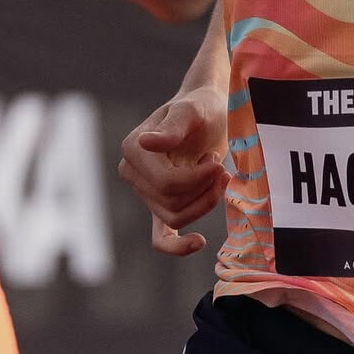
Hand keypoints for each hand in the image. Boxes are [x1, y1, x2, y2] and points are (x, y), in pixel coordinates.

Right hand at [118, 87, 229, 256]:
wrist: (209, 112)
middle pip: (171, 203)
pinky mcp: (160, 203)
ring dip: (205, 202)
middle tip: (220, 164)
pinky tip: (198, 243)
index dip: (197, 178)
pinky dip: (176, 246)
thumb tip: (145, 143)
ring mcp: (144, 191)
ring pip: (175, 218)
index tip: (218, 159)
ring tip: (219, 175)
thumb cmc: (201, 107)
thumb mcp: (192, 110)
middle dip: (204, 188)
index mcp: (134, 149)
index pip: (166, 183)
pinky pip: (161, 237)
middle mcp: (132, 173)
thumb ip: (172, 127)